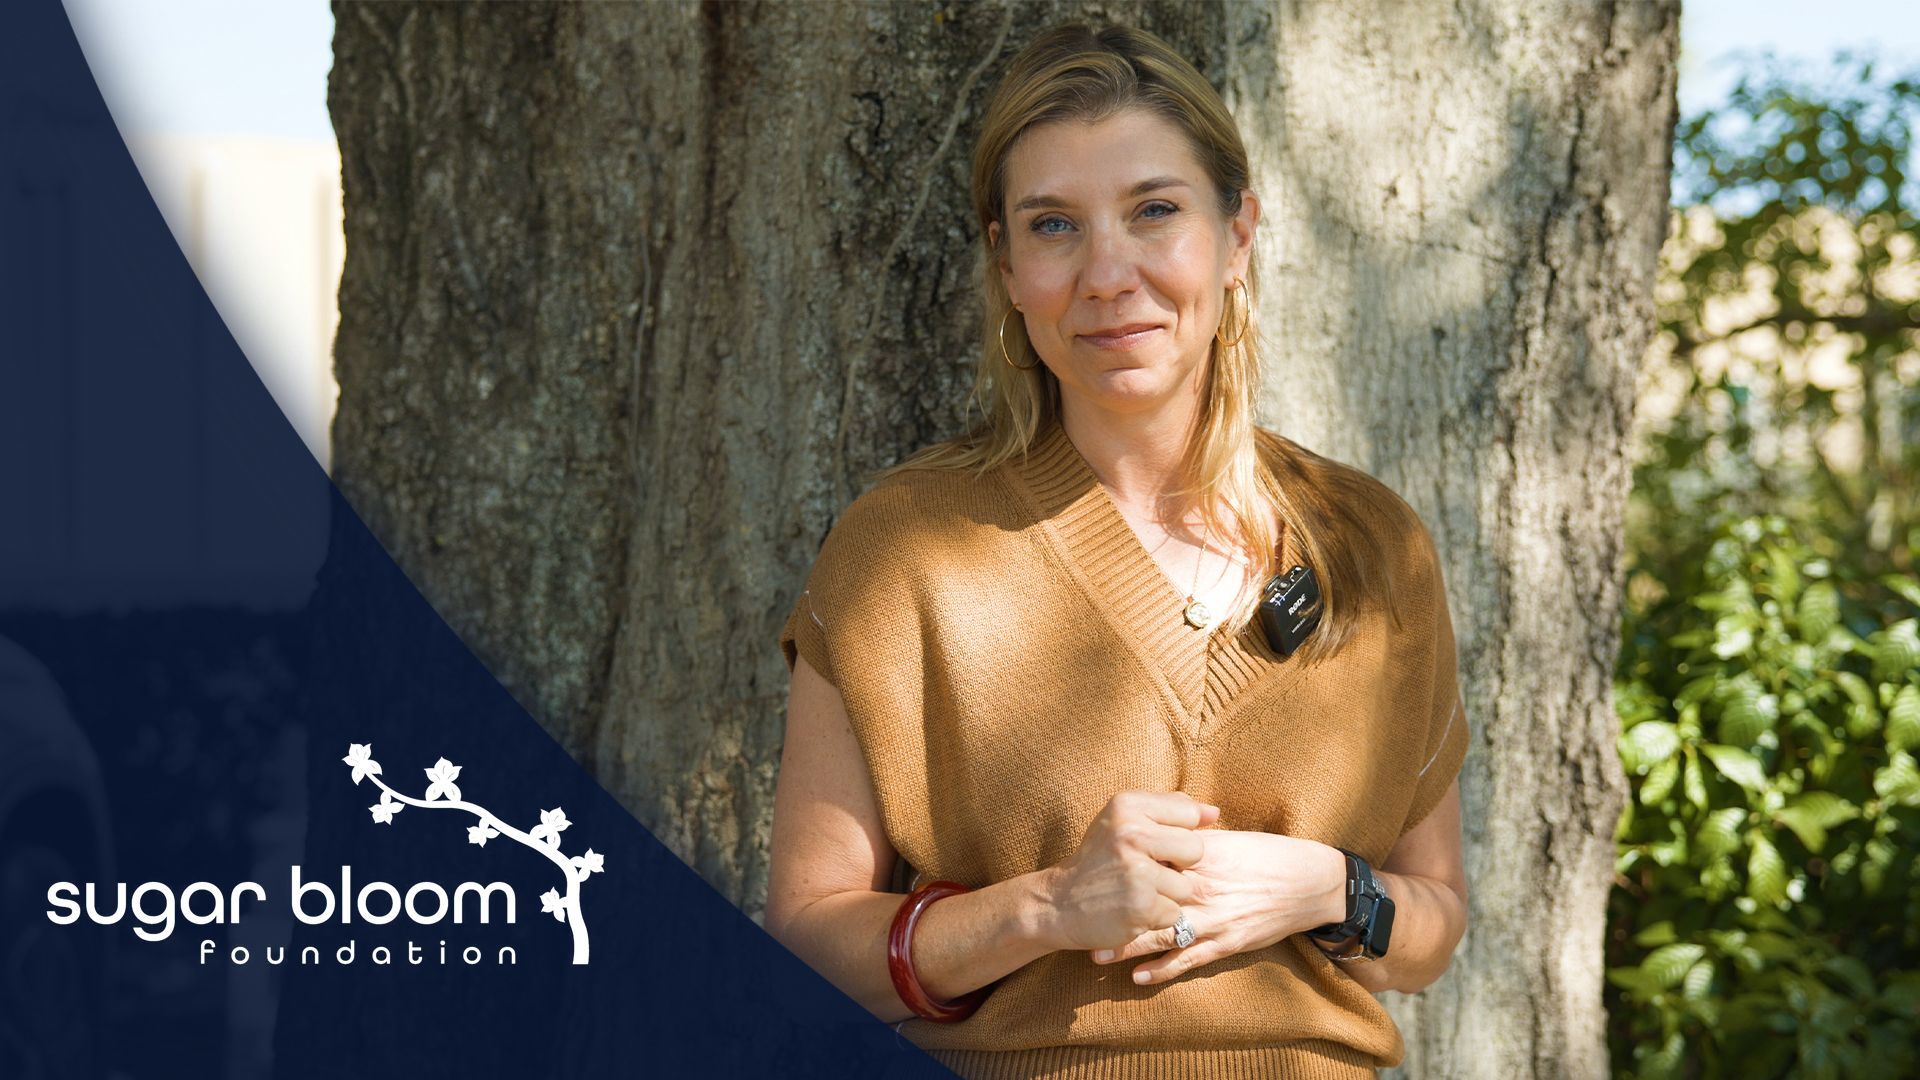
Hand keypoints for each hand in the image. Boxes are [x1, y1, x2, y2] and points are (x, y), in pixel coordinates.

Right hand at [1040, 790, 1219, 953]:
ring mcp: (1137, 872)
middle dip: (1178, 866)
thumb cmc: (1099, 858)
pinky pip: (1175, 913)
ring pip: (1186, 886)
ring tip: (1136, 891)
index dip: (1177, 834)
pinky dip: (1157, 917)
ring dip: (1166, 895)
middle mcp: (1132, 834)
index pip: (1188, 814)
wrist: (1058, 902)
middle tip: (1145, 870)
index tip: (1152, 844)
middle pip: (1195, 849)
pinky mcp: (1142, 907)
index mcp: (1128, 805)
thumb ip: (1169, 809)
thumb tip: (1214, 813)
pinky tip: (1131, 909)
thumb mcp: (1124, 820)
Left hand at [1089, 829, 1345, 985]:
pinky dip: (1163, 969)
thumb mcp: (1228, 839)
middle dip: (1112, 912)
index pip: (1149, 862)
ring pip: (1161, 935)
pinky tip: (1139, 977)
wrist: (1311, 882)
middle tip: (1079, 922)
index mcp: (1198, 858)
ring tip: (1097, 955)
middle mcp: (1200, 888)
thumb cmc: (1269, 855)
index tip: (1090, 874)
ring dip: (1128, 947)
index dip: (1119, 869)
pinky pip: (1189, 959)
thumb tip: (1161, 829)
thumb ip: (1191, 838)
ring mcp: (1213, 918)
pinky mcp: (1227, 942)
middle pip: (1145, 900)